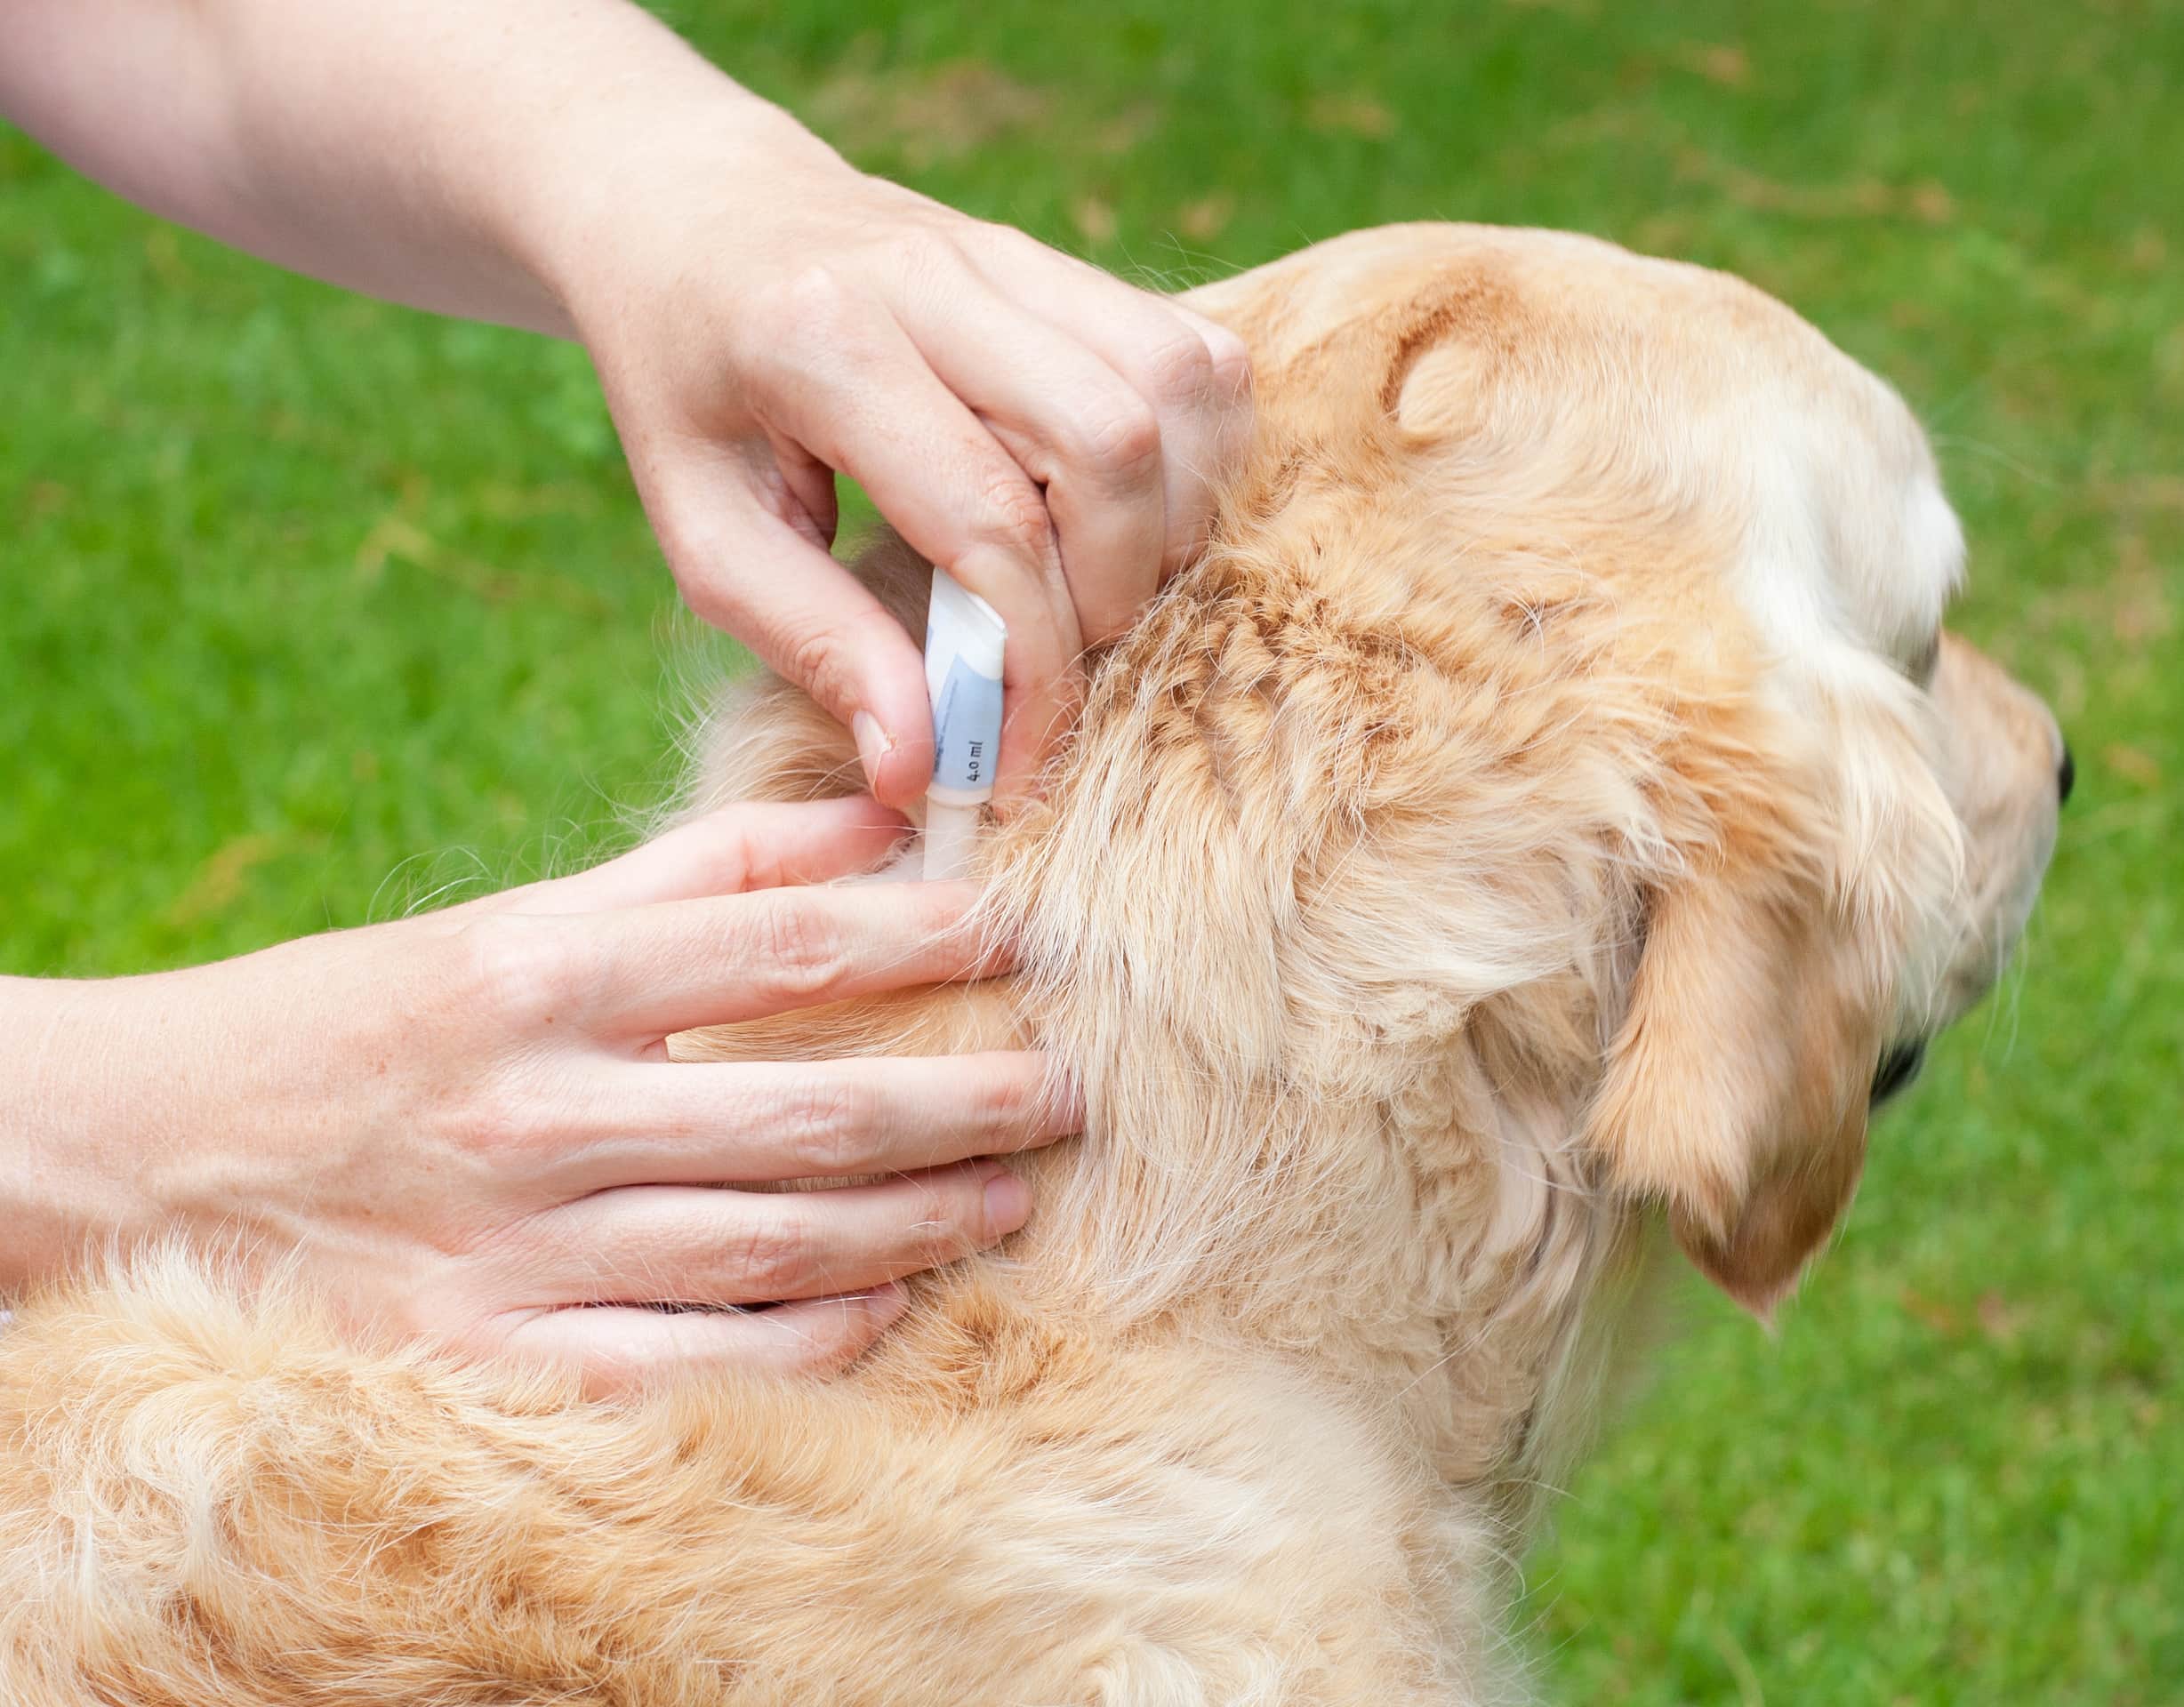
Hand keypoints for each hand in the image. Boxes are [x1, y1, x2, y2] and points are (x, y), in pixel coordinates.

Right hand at [0, 800, 1075, 1389]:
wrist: (147, 1159)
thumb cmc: (355, 1025)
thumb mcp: (506, 922)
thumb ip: (689, 872)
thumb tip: (863, 817)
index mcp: (541, 977)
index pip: (781, 947)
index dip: (923, 936)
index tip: (1021, 933)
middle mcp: (540, 1113)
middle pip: (808, 1110)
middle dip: (965, 1098)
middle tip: (1070, 1085)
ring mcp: (520, 1250)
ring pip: (774, 1243)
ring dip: (919, 1219)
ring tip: (1016, 1190)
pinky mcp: (496, 1358)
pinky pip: (697, 1361)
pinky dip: (812, 1338)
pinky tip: (895, 1304)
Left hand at [554, 117, 1251, 804]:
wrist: (693, 210)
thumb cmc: (687, 388)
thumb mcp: (703, 531)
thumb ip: (813, 644)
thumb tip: (919, 767)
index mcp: (819, 341)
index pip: (988, 519)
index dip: (1028, 665)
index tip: (1013, 758)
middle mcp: (933, 276)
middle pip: (1112, 442)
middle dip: (1111, 594)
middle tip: (1054, 663)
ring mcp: (1013, 253)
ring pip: (1179, 387)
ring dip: (1169, 524)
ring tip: (1094, 593)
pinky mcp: (1065, 260)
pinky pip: (1195, 356)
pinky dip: (1194, 458)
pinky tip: (1127, 517)